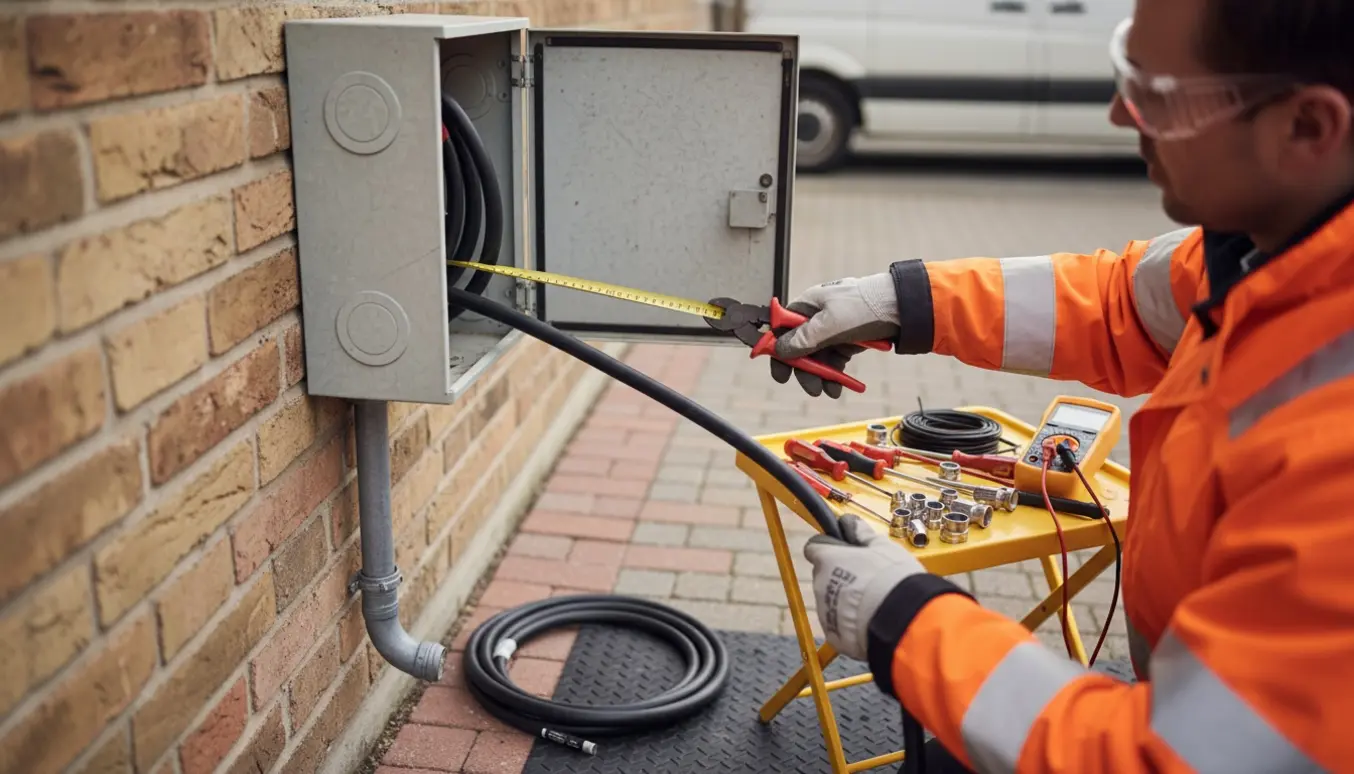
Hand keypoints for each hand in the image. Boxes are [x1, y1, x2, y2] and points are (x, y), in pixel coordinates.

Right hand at [770, 274, 899, 397]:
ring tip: (827, 391)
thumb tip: (781, 349)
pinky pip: (834, 361)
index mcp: (809, 305)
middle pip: (799, 347)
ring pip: (817, 358)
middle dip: (804, 370)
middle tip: (810, 388)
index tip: (780, 371)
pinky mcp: (847, 341)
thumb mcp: (830, 323)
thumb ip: (804, 338)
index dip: (778, 350)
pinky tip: (837, 387)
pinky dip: (834, 375)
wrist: (903, 307)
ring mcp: (833, 330)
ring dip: (820, 377)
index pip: (783, 328)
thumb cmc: (867, 305)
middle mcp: (818, 317)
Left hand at [804, 514, 924, 660]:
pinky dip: (850, 623)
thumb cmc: (893, 579)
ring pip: (831, 600)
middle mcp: (820, 584)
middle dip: (840, 575)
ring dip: (846, 600)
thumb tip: (849, 523)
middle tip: (868, 579)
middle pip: (824, 575)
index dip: (829, 547)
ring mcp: (824, 611)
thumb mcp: (883, 547)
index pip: (814, 547)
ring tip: (874, 603)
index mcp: (828, 559)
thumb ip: (862, 534)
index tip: (844, 550)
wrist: (901, 621)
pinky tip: (871, 621)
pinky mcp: (833, 634)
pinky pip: (838, 625)